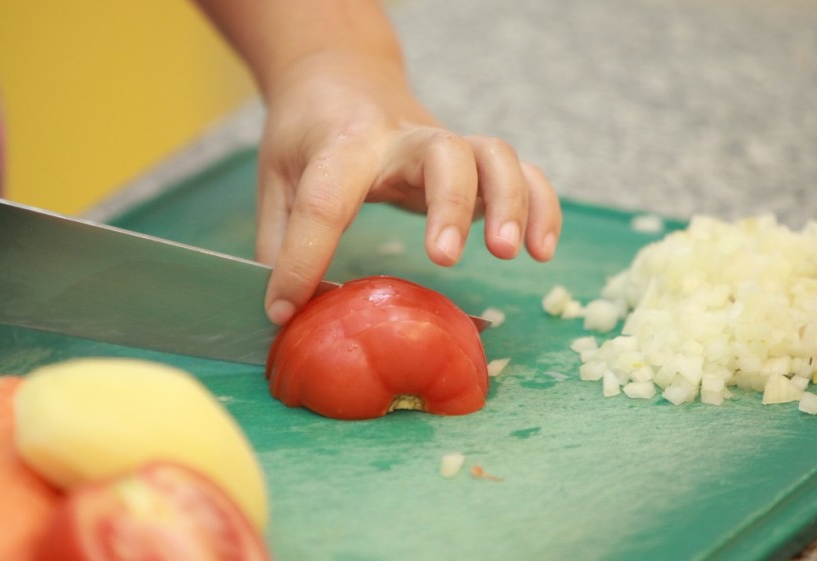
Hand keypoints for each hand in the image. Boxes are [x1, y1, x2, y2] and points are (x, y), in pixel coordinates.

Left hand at [254, 52, 561, 323]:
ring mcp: (444, 145)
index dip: (303, 258)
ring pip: (494, 157)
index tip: (284, 306)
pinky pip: (522, 173)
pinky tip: (540, 251)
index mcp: (342, 143)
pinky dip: (541, 206)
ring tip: (508, 254)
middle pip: (443, 156)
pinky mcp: (472, 161)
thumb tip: (282, 312)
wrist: (342, 77)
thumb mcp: (275, 178)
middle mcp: (402, 139)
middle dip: (449, 206)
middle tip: (443, 259)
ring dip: (509, 203)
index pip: (326, 199)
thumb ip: (280, 240)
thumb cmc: (308, 132)